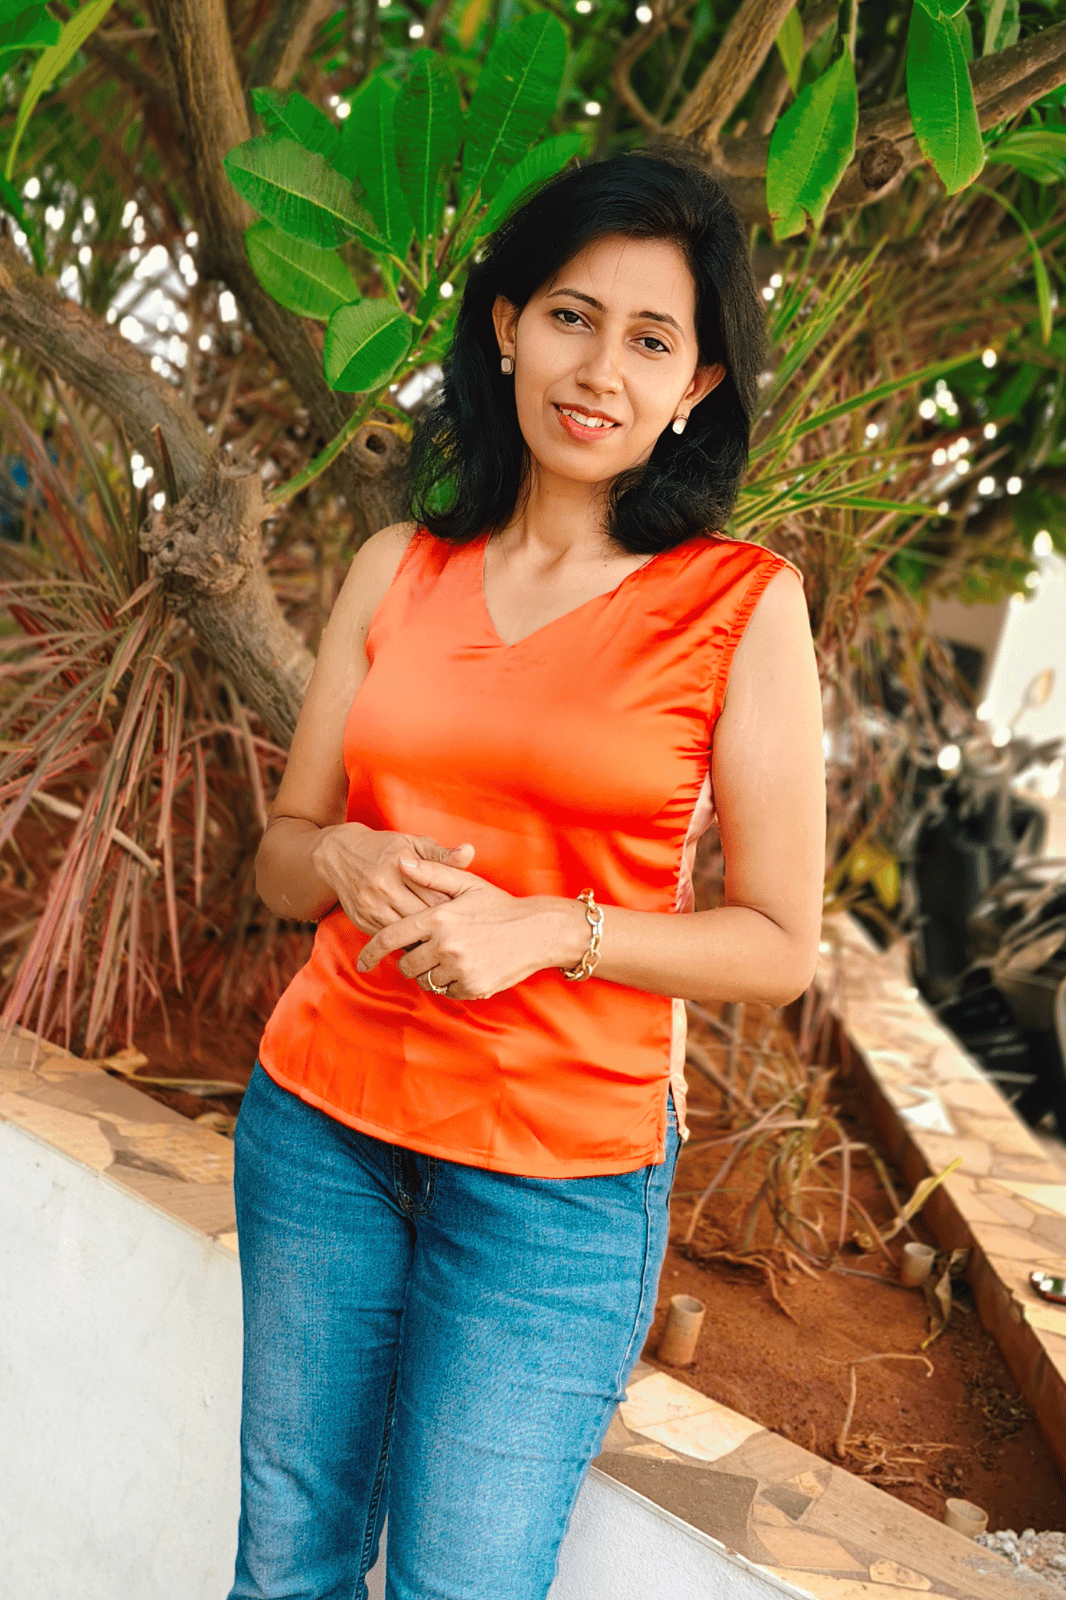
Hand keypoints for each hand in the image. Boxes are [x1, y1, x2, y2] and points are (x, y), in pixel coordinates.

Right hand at [309, 825, 475, 935]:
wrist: (338, 855)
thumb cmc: (385, 848)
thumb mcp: (413, 843)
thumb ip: (442, 853)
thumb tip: (469, 853)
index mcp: (400, 863)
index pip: (436, 894)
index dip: (454, 908)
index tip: (466, 915)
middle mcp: (383, 885)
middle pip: (422, 916)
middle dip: (442, 927)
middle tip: (460, 935)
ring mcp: (371, 905)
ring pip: (405, 932)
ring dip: (425, 940)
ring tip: (443, 943)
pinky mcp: (362, 920)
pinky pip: (390, 939)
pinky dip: (407, 943)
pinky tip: (421, 944)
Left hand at [356, 856, 577, 1000]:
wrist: (539, 932)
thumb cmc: (500, 906)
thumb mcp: (467, 884)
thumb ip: (431, 872)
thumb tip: (400, 861)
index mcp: (439, 918)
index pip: (392, 938)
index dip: (371, 951)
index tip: (362, 961)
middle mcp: (445, 945)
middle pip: (406, 964)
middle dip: (410, 960)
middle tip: (426, 950)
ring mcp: (459, 968)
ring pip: (425, 980)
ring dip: (429, 973)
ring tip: (447, 957)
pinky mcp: (472, 987)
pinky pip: (446, 991)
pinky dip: (449, 983)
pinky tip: (464, 967)